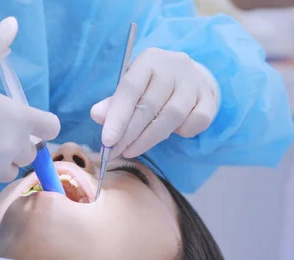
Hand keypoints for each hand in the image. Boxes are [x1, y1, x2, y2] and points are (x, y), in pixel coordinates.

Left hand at [90, 48, 218, 157]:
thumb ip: (113, 103)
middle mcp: (174, 66)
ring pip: (172, 117)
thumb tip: (96, 115)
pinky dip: (181, 133)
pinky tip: (167, 135)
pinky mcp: (210, 98)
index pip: (130, 88)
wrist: (190, 77)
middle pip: (149, 106)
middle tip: (114, 152)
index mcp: (149, 60)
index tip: (107, 141)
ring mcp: (195, 82)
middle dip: (129, 134)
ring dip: (149, 139)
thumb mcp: (130, 88)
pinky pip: (196, 122)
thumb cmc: (151, 85)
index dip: (117, 117)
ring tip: (132, 150)